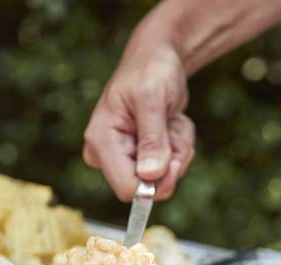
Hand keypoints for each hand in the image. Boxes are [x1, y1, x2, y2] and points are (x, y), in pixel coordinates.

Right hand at [83, 39, 194, 201]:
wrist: (156, 60)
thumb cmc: (150, 72)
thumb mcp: (153, 100)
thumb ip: (152, 139)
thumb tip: (149, 176)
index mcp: (101, 142)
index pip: (127, 188)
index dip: (155, 183)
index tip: (173, 159)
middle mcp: (107, 155)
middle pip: (149, 188)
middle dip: (171, 161)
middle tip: (173, 129)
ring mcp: (123, 158)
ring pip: (163, 179)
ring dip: (178, 150)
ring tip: (170, 121)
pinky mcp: (138, 158)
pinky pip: (169, 169)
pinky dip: (178, 147)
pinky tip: (170, 124)